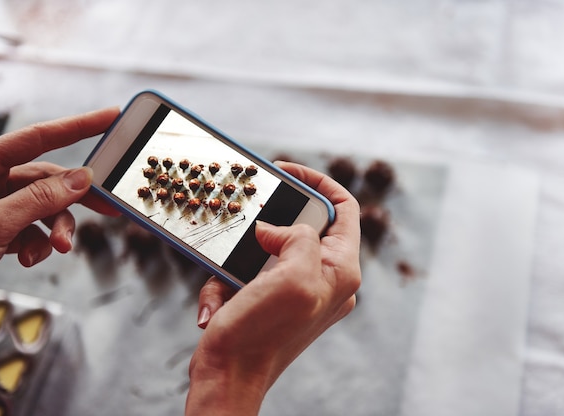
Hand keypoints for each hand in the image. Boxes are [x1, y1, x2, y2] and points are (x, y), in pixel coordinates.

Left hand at [0, 107, 119, 277]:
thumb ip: (40, 199)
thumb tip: (80, 179)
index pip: (38, 137)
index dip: (78, 126)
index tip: (110, 118)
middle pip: (46, 179)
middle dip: (74, 200)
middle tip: (109, 207)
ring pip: (40, 209)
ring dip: (55, 230)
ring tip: (59, 250)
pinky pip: (26, 230)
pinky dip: (35, 244)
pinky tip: (32, 258)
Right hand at [185, 161, 360, 414]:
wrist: (227, 380)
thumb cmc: (262, 336)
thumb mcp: (293, 277)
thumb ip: (300, 239)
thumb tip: (277, 230)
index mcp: (341, 271)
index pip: (344, 209)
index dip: (319, 183)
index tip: (288, 170)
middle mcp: (324, 279)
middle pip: (304, 226)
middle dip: (272, 221)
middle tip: (249, 212)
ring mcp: (296, 289)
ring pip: (269, 249)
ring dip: (240, 260)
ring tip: (227, 285)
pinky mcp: (270, 299)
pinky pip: (247, 272)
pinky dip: (226, 282)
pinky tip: (218, 307)